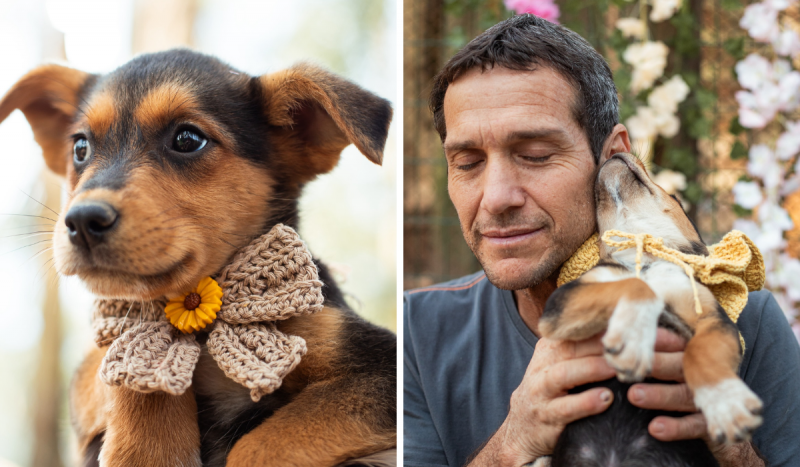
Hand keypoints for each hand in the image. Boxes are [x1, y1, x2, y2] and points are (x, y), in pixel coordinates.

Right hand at [470, 335, 616, 465]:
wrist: (521, 429)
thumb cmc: (552, 393)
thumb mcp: (559, 365)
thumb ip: (582, 349)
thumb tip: (621, 330)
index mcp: (548, 349)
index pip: (574, 332)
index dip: (600, 327)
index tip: (628, 326)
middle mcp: (542, 366)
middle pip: (569, 348)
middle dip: (600, 346)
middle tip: (628, 346)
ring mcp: (540, 391)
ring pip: (564, 374)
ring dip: (592, 369)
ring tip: (616, 369)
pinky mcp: (546, 416)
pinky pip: (565, 408)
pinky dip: (586, 402)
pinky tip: (606, 399)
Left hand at [627, 329, 763, 465]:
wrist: (734, 419)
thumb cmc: (691, 380)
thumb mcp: (681, 361)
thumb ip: (659, 349)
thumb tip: (620, 340)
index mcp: (694, 354)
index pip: (677, 342)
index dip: (659, 340)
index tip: (635, 339)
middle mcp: (702, 374)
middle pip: (680, 366)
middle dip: (657, 364)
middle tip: (630, 366)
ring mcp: (709, 399)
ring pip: (683, 394)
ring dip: (659, 395)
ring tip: (634, 395)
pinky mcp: (712, 424)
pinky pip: (694, 425)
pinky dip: (676, 427)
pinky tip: (655, 428)